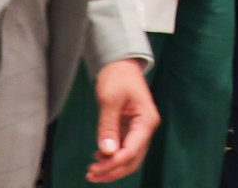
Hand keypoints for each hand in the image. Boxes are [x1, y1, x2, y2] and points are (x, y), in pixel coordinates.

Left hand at [85, 58, 156, 182]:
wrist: (120, 64)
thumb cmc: (117, 76)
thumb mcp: (110, 99)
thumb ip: (108, 126)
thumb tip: (107, 152)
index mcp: (146, 120)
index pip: (133, 150)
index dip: (114, 163)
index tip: (95, 167)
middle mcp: (146, 128)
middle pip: (133, 159)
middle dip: (113, 170)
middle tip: (91, 174)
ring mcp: (139, 130)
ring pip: (129, 158)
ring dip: (112, 167)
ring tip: (92, 171)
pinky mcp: (130, 129)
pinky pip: (124, 149)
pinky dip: (112, 157)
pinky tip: (97, 156)